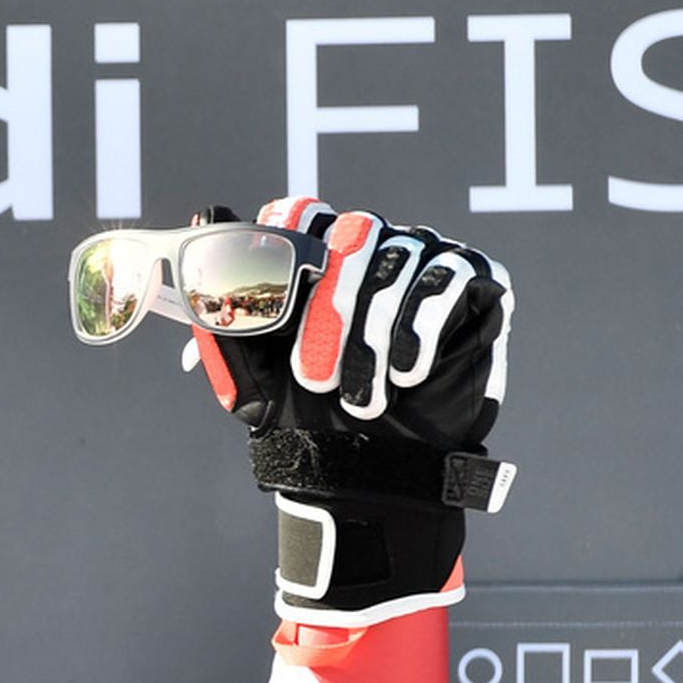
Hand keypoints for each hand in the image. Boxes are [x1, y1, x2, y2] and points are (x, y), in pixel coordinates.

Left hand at [188, 198, 516, 623]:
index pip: (303, 212)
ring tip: (362, 401)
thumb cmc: (305, 414)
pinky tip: (407, 374)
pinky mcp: (477, 282)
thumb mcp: (249, 369)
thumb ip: (222, 305)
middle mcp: (374, 244)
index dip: (287, 246)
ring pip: (399, 263)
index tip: (277, 306)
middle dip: (329, 312)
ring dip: (372, 342)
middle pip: (352, 234)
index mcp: (318, 255)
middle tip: (314, 380)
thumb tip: (205, 216)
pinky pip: (451, 280)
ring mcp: (427, 258)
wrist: (368, 469)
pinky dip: (420, 332)